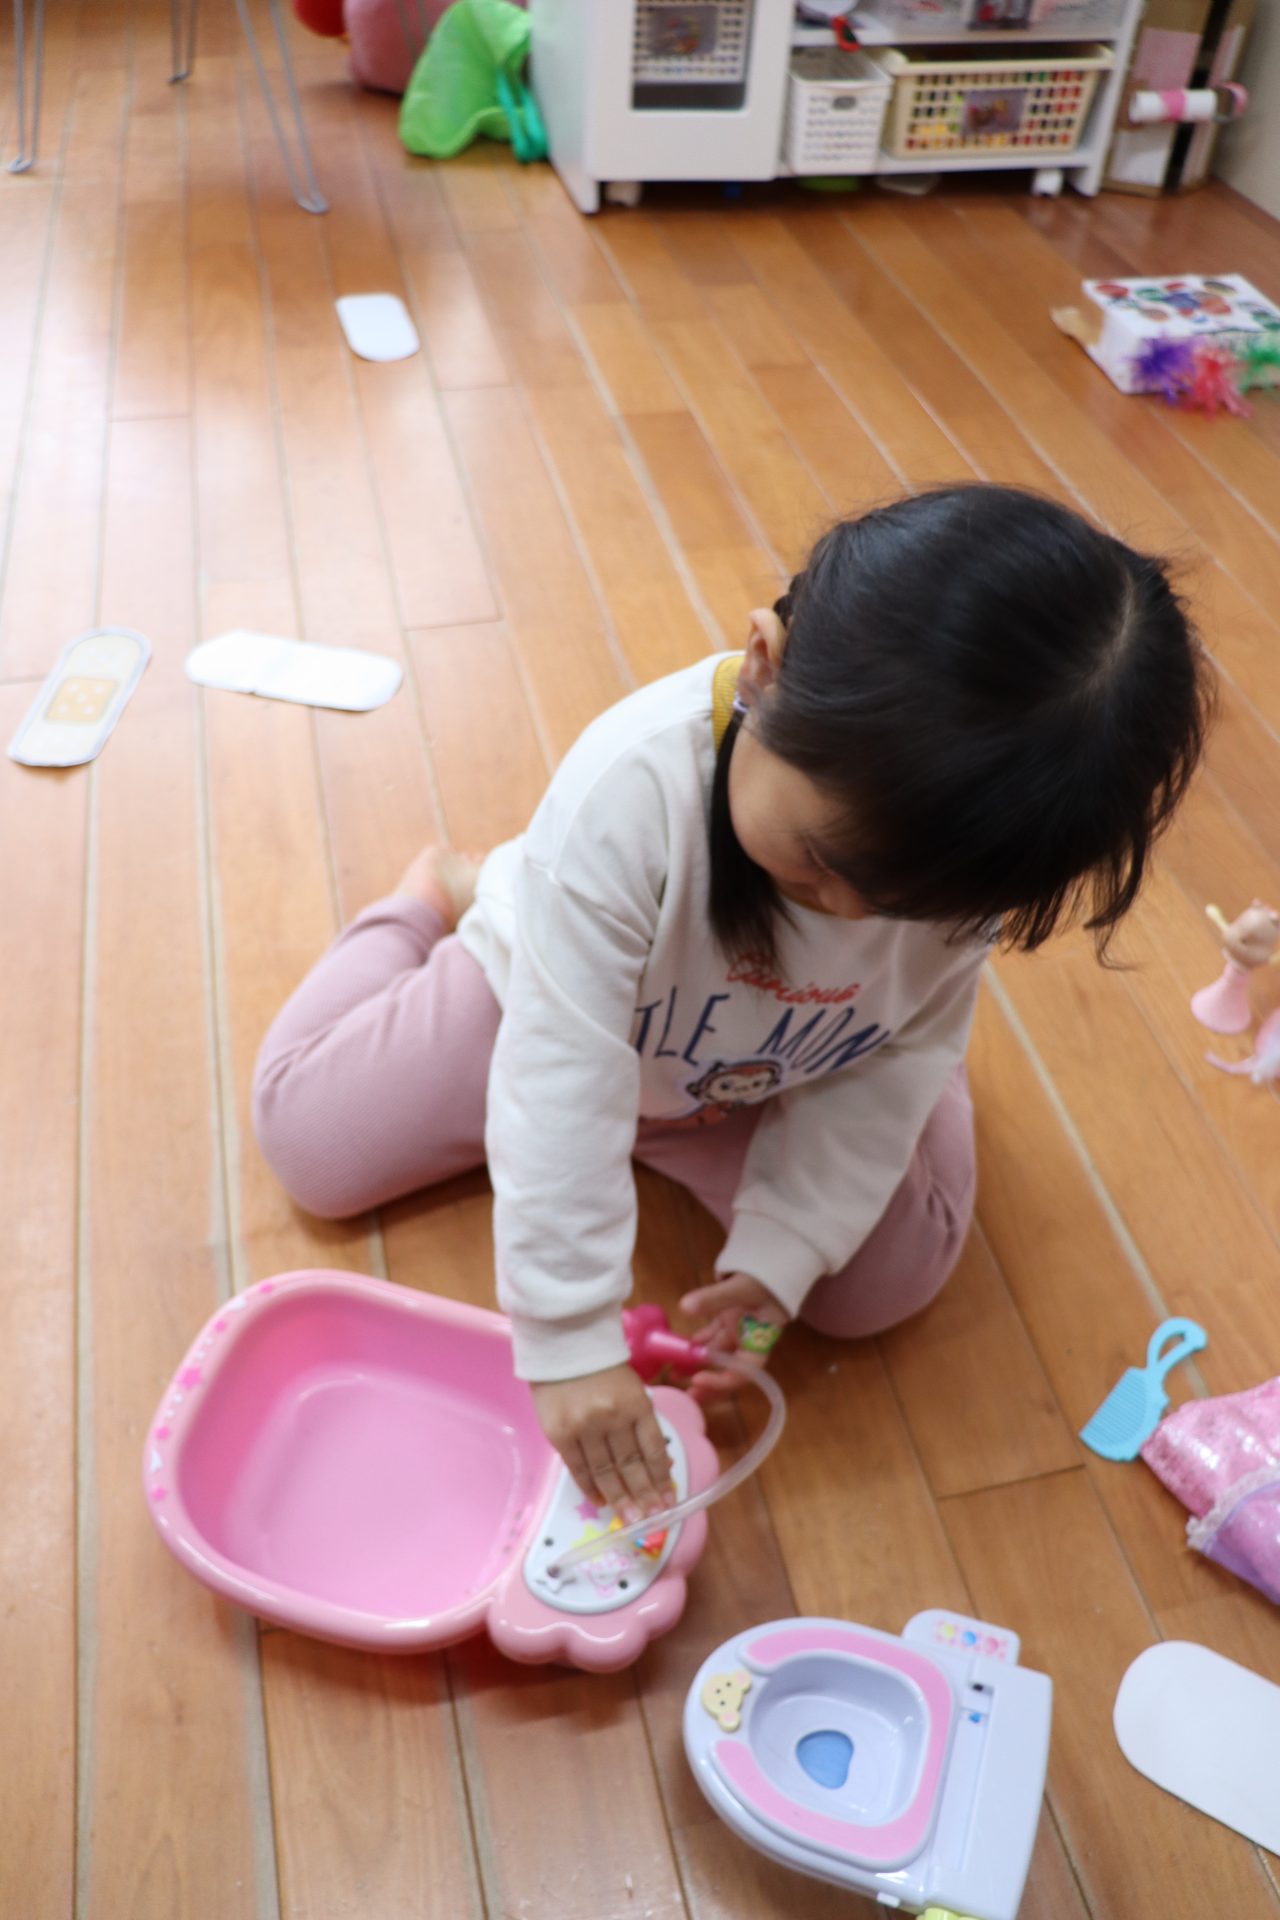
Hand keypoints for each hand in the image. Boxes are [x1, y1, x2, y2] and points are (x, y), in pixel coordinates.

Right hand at [531, 1363, 675, 1521]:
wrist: (563, 1345)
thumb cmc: (604, 1369)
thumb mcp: (633, 1389)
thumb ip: (642, 1423)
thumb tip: (657, 1465)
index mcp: (637, 1404)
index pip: (652, 1449)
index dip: (660, 1478)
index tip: (668, 1501)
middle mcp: (613, 1418)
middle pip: (631, 1465)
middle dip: (643, 1496)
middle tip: (651, 1519)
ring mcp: (584, 1427)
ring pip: (605, 1471)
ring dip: (619, 1498)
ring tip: (629, 1519)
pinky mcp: (559, 1433)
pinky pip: (577, 1468)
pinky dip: (590, 1488)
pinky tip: (601, 1502)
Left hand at [680, 1272, 788, 1401]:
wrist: (775, 1260)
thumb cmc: (766, 1277)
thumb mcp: (743, 1287)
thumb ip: (715, 1297)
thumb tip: (685, 1307)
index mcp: (760, 1341)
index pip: (743, 1371)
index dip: (721, 1381)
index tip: (698, 1379)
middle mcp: (748, 1341)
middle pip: (728, 1371)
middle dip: (708, 1384)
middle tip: (686, 1395)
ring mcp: (737, 1331)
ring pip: (715, 1355)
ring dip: (696, 1366)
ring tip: (674, 1376)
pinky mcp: (727, 1320)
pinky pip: (709, 1338)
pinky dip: (695, 1344)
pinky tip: (678, 1350)